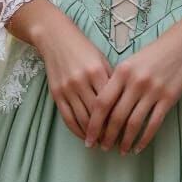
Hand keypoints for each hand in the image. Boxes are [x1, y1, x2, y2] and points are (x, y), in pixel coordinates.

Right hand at [18, 3, 112, 142]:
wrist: (55, 38)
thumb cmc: (83, 48)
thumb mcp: (101, 59)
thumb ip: (111, 79)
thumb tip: (123, 103)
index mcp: (97, 71)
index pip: (111, 102)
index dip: (118, 120)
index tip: (126, 131)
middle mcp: (81, 81)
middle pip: (97, 115)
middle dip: (107, 132)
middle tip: (115, 143)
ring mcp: (67, 89)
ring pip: (82, 120)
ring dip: (92, 135)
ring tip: (102, 144)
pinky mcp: (56, 94)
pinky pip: (67, 118)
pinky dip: (77, 131)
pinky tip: (85, 137)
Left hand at [83, 19, 181, 154]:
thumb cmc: (157, 52)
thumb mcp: (133, 61)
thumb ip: (119, 80)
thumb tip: (105, 106)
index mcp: (123, 71)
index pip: (102, 103)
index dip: (93, 123)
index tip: (88, 137)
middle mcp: (135, 82)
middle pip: (116, 116)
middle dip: (106, 136)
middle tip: (102, 148)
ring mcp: (153, 90)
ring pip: (133, 123)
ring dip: (125, 140)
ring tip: (120, 151)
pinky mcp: (169, 98)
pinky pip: (153, 124)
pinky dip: (144, 139)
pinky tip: (139, 147)